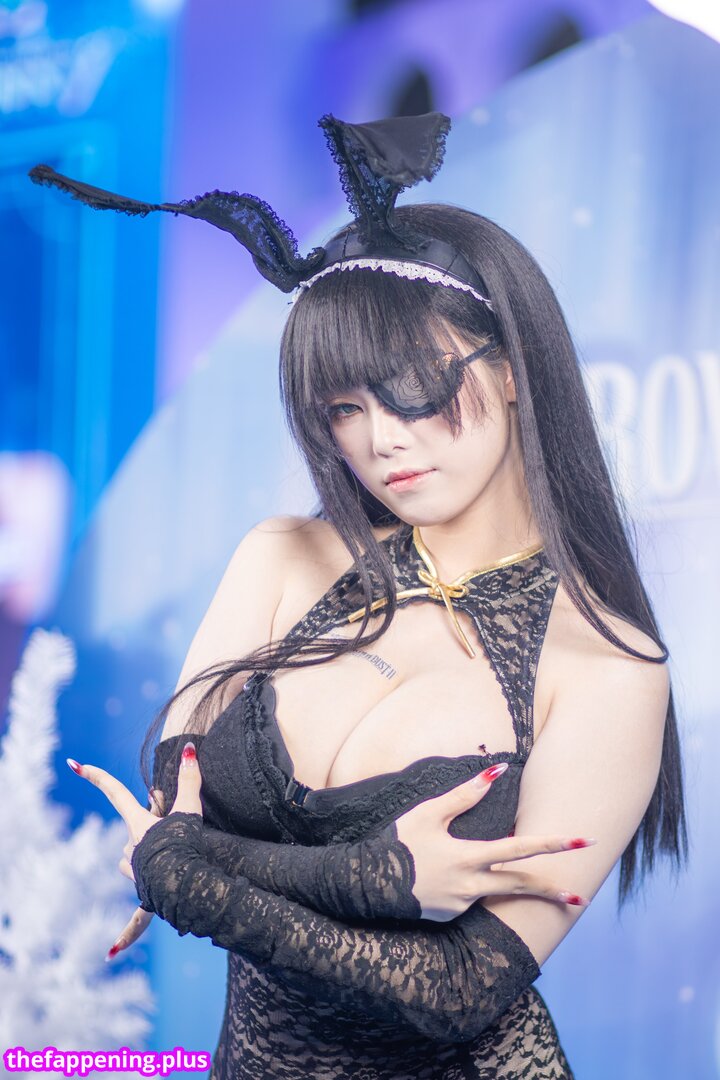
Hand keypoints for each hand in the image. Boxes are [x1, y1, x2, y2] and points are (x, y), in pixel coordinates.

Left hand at [65, 742, 200, 959]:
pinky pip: (134, 919)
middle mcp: (131, 847)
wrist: (186, 885)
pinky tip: (110, 953)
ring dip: (144, 858)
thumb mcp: (189, 810)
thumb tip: (192, 748)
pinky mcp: (145, 897)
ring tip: (173, 859)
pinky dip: (125, 934)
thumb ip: (191, 780)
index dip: (95, 775)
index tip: (74, 764)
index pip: (115, 791)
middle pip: (133, 831)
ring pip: (132, 860)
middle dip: (150, 829)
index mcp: (138, 824)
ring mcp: (135, 872)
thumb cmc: (185, 846)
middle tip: (176, 829)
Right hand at [393, 763, 595, 920]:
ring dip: (516, 892)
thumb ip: (465, 795)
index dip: (552, 843)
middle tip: (582, 896)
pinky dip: (471, 888)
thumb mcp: (428, 813)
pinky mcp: (452, 916)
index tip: (581, 841)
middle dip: (553, 891)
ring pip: (498, 893)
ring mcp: (463, 904)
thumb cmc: (399, 844)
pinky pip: (471, 900)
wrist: (369, 885)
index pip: (520, 849)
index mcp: (469, 857)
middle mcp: (471, 886)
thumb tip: (495, 771)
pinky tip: (443, 881)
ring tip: (527, 889)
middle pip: (522, 887)